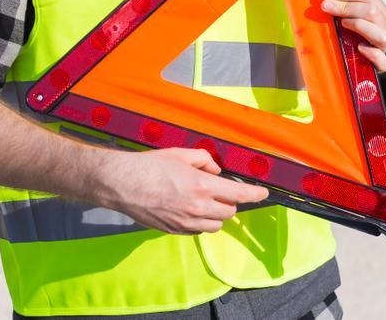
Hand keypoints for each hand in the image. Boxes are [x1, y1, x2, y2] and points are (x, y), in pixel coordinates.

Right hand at [95, 147, 268, 234]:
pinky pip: (197, 230)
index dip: (255, 194)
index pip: (239, 194)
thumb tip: (216, 170)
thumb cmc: (150, 166)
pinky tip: (188, 209)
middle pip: (229, 212)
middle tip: (219, 190)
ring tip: (203, 202)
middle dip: (229, 202)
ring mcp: (186, 222)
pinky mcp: (175, 230)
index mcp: (202, 186)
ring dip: (216, 215)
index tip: (263, 193)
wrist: (122, 184)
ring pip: (215, 225)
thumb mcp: (180, 154)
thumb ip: (204, 160)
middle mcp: (198, 207)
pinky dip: (200, 222)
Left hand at [321, 0, 385, 71]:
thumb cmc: (348, 35)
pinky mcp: (381, 65)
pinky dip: (373, 54)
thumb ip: (343, 6)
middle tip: (326, 6)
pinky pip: (383, 62)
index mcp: (381, 12)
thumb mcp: (349, 16)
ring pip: (381, 34)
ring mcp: (384, 46)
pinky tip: (360, 48)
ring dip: (359, 25)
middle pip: (372, 11)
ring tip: (342, 24)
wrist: (352, 61)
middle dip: (346, 7)